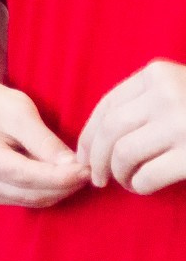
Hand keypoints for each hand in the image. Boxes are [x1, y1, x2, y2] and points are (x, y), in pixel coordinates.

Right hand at [0, 78, 84, 208]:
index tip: (87, 170)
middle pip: (29, 193)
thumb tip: (73, 167)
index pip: (24, 175)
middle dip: (63, 184)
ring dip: (57, 189)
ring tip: (74, 171)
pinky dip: (44, 190)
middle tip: (88, 171)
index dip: (60, 177)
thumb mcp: (21, 111)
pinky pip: (24, 200)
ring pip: (30, 200)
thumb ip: (45, 141)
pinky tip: (54, 175)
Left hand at [78, 60, 185, 194]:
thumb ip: (145, 102)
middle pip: (110, 129)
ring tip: (126, 182)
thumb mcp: (177, 90)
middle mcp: (168, 92)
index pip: (108, 104)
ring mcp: (182, 122)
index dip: (89, 133)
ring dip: (118, 174)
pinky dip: (139, 185)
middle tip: (97, 176)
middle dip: (95, 157)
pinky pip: (149, 174)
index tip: (84, 154)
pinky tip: (144, 187)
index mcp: (158, 73)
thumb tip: (94, 137)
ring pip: (124, 153)